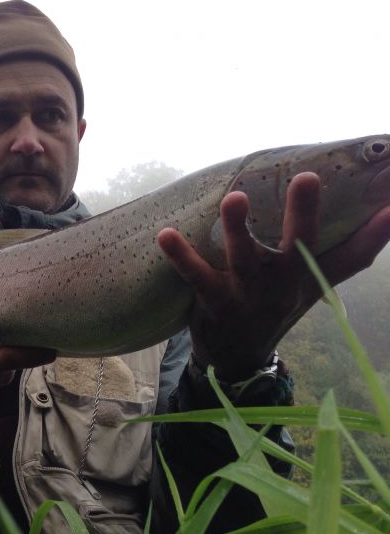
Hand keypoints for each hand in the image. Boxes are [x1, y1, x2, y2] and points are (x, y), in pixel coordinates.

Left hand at [157, 172, 389, 379]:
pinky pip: (196, 277)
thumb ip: (351, 252)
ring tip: (234, 198)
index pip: (348, 255)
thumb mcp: (315, 284)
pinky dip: (180, 255)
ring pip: (245, 260)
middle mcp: (282, 285)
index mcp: (307, 277)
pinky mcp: (212, 302)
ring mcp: (247, 296)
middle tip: (306, 178)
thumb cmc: (277, 304)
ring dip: (238, 229)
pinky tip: (165, 234)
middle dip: (302, 214)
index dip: (373, 233)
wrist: (236, 355)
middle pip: (298, 249)